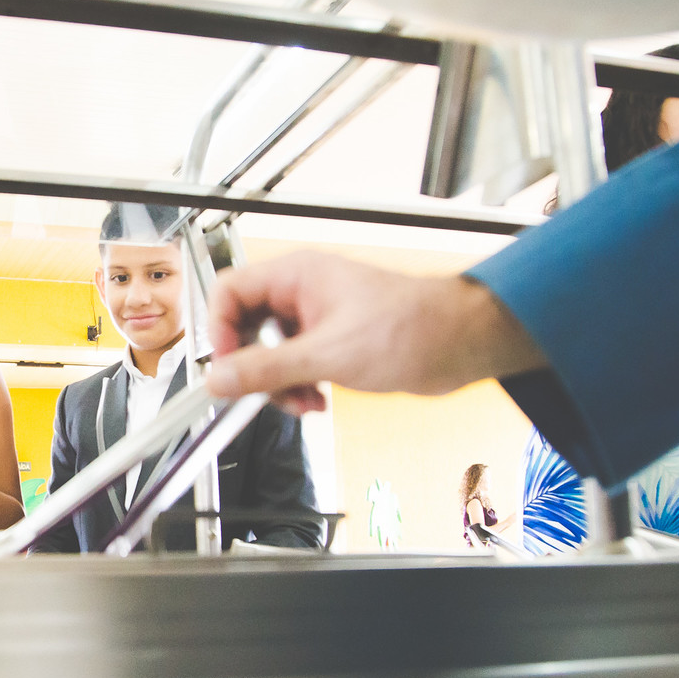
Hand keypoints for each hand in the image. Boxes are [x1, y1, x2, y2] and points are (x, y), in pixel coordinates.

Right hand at [205, 251, 542, 411]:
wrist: (459, 344)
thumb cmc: (411, 328)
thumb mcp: (328, 355)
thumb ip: (267, 369)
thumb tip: (220, 378)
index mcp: (295, 276)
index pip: (229, 293)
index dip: (219, 331)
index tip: (225, 367)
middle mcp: (302, 293)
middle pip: (245, 326)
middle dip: (254, 366)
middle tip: (264, 391)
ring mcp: (316, 318)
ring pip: (270, 352)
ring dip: (279, 384)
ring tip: (304, 401)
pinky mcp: (331, 342)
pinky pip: (295, 365)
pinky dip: (300, 387)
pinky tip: (319, 400)